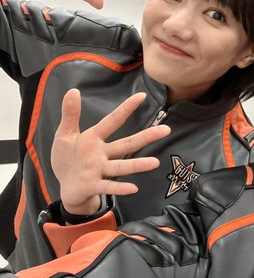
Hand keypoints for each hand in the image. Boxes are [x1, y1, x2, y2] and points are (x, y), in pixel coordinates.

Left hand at [52, 89, 169, 215]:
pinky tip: (133, 188)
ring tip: (155, 163)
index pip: (113, 121)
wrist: (65, 187)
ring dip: (137, 165)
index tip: (142, 95)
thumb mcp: (64, 134)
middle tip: (166, 130)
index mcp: (94, 138)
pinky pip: (108, 186)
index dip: (126, 108)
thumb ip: (70, 114)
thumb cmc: (68, 159)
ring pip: (121, 166)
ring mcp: (99, 170)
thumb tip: (73, 89)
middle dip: (146, 137)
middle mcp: (102, 153)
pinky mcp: (93, 185)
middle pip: (127, 144)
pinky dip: (119, 188)